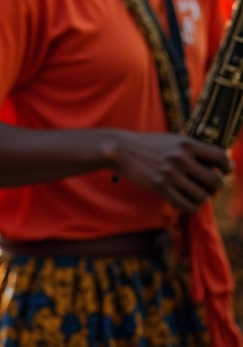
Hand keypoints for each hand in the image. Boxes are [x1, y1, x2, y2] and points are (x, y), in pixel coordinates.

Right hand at [110, 131, 231, 212]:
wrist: (120, 148)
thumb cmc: (148, 145)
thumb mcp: (171, 140)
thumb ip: (191, 149)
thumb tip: (215, 164)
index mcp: (186, 143)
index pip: (219, 156)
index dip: (227, 166)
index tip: (225, 171)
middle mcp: (181, 157)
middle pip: (215, 180)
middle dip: (214, 188)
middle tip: (207, 188)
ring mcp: (170, 172)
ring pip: (202, 195)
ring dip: (201, 198)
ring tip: (194, 195)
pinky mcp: (160, 185)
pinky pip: (186, 205)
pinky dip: (190, 207)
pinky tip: (185, 202)